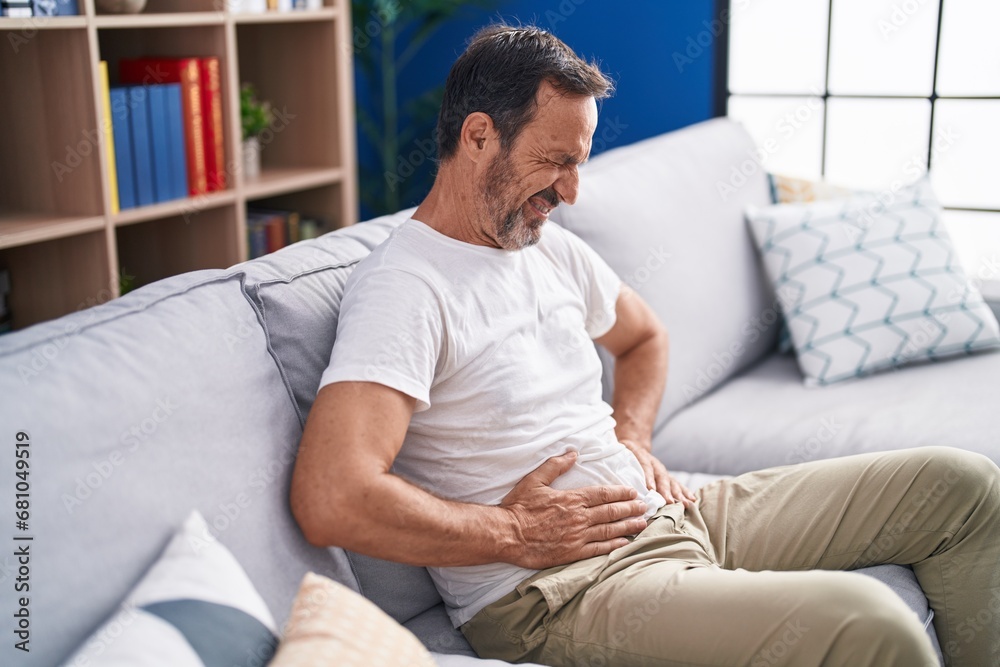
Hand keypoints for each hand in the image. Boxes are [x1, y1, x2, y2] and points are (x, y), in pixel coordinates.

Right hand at [499, 451, 649, 569]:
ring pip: (609, 530)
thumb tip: (573, 452)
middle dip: (630, 508)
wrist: (507, 534)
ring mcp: (577, 536)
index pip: (603, 494)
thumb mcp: (535, 480)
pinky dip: (613, 546)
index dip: (620, 493)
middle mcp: (579, 517)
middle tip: (645, 507)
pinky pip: (598, 549)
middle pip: (611, 512)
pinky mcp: (572, 553)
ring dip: (627, 526)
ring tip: (642, 524)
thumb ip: (556, 465)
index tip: (633, 492)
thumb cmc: (519, 506)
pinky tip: (624, 543)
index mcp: (572, 498)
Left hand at [619, 438, 696, 507]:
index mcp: (641, 457)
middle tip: (669, 501)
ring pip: (671, 481)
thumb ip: (618, 465)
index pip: (645, 467)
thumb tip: (614, 481)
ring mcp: (662, 470)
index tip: (650, 489)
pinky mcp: (667, 476)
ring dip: (678, 493)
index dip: (648, 477)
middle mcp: (654, 464)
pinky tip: (692, 499)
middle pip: (661, 477)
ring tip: (685, 503)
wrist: (634, 444)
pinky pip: (678, 484)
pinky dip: (685, 492)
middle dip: (666, 490)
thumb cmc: (624, 455)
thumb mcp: (620, 456)